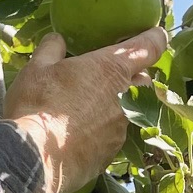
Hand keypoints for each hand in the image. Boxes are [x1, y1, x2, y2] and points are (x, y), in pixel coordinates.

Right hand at [3, 28, 165, 192]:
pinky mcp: (112, 151)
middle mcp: (125, 97)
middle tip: (112, 73)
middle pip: (145, 80)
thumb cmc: (37, 105)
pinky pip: (115, 135)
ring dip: (116, 104)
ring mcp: (122, 127)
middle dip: (135, 75)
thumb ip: (52, 49)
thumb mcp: (37, 68)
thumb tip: (57, 40)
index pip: (150, 47)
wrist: (35, 157)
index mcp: (112, 68)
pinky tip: (82, 132)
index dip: (155, 38)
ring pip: (129, 110)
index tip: (156, 34)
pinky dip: (104, 130)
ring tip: (90, 106)